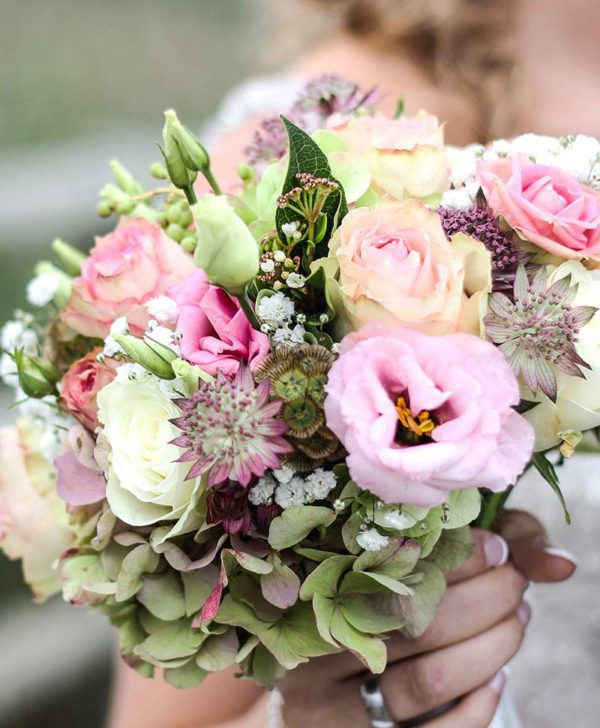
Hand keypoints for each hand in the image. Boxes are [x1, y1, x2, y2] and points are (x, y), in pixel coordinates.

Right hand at [279, 512, 575, 727]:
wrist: (311, 690)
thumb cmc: (366, 606)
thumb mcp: (405, 564)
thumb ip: (480, 548)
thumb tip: (561, 564)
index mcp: (316, 585)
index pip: (397, 563)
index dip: (459, 554)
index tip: (496, 547)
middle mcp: (315, 644)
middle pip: (418, 620)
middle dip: (487, 599)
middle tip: (516, 584)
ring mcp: (332, 703)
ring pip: (431, 678)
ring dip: (492, 647)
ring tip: (515, 620)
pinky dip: (479, 706)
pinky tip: (497, 677)